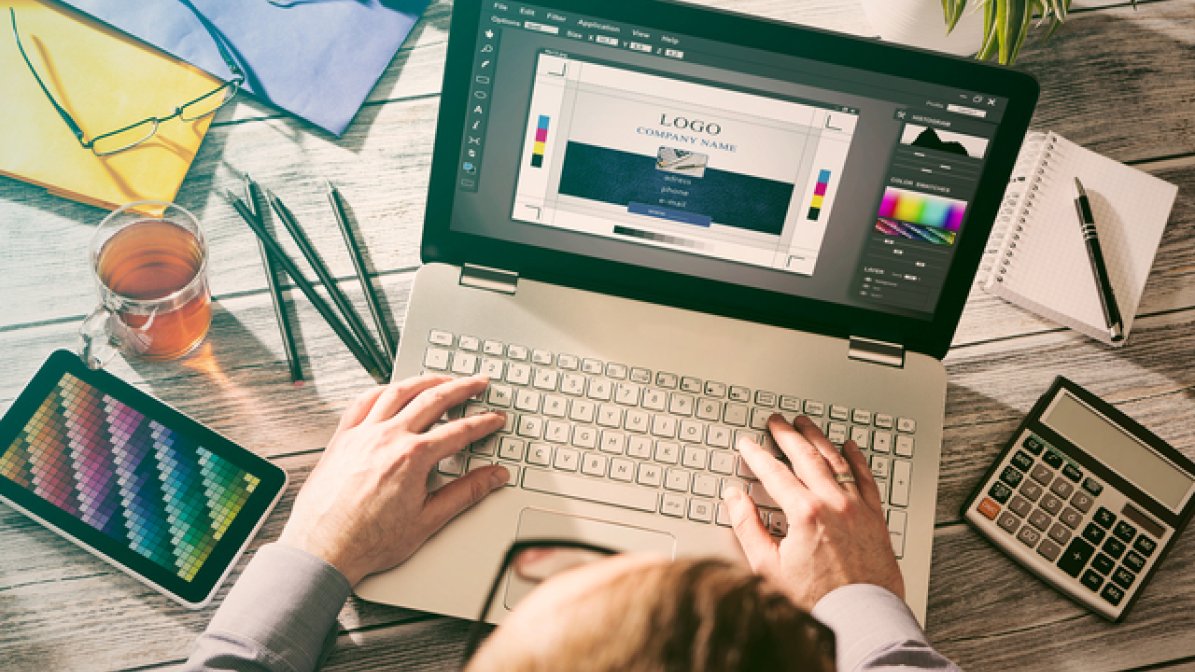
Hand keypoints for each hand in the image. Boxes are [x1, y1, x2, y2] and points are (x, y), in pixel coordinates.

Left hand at [278, 374, 508, 584]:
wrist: (323, 549)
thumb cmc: (368, 540)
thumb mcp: (428, 520)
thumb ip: (466, 493)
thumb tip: (493, 477)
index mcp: (412, 457)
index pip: (459, 431)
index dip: (483, 423)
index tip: (495, 418)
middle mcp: (387, 437)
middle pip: (433, 399)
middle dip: (462, 388)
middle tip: (478, 382)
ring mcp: (362, 434)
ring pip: (398, 392)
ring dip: (425, 381)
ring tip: (442, 379)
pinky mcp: (342, 438)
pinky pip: (364, 401)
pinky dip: (383, 390)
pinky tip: (392, 389)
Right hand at [724, 414, 902, 609]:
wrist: (859, 617)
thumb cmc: (816, 599)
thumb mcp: (768, 567)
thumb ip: (747, 527)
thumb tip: (734, 499)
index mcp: (805, 513)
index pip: (774, 473)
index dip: (757, 455)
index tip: (747, 444)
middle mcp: (833, 504)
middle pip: (806, 457)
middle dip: (788, 435)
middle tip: (777, 421)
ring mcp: (857, 508)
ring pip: (836, 461)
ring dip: (818, 439)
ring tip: (806, 424)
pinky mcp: (875, 518)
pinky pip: (866, 478)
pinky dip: (856, 459)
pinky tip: (850, 447)